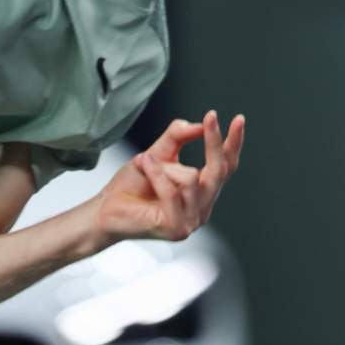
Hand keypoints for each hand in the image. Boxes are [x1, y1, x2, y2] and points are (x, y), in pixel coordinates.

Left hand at [92, 111, 244, 244]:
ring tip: (144, 162)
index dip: (233, 144)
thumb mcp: (156, 152)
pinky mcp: (176, 228)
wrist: (106, 209)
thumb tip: (198, 125)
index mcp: (202, 191)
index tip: (239, 120)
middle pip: (219, 171)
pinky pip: (173, 192)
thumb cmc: (132, 184)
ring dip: (164, 165)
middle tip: (211, 117)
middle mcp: (202, 207)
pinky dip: (157, 174)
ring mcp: (191, 220)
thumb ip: (177, 137)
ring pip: (192, 178)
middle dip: (215, 142)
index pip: (226, 166)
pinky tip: (144, 164)